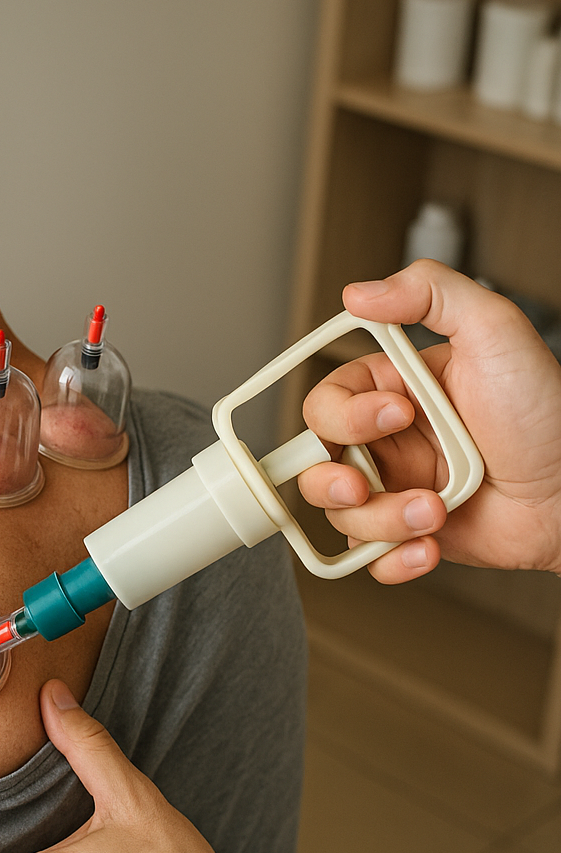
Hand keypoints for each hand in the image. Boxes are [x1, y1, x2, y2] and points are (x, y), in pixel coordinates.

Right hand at [299, 261, 560, 582]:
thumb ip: (430, 293)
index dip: (345, 415)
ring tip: (434, 514)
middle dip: (332, 481)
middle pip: (314, 464)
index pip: (327, 403)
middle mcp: (388, 442)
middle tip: (365, 485)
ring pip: (341, 516)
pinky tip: (429, 547)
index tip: (397, 414)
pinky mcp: (410, 535)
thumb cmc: (547, 414)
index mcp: (393, 391)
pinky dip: (391, 561)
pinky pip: (369, 558)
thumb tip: (358, 292)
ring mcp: (396, 491)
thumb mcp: (496, 331)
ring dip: (382, 522)